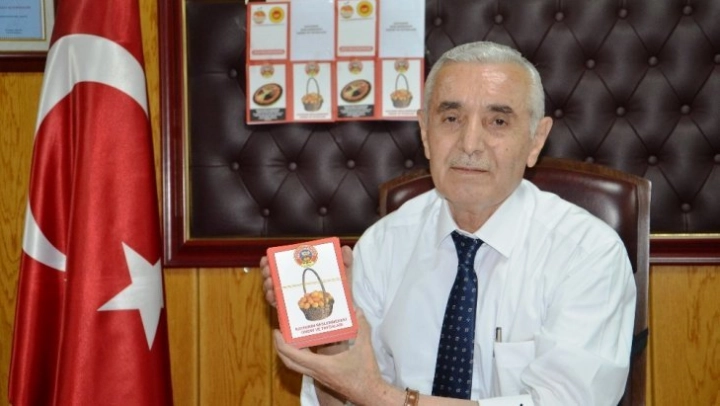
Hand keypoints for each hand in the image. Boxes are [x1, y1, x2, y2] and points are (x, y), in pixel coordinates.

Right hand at [260, 245, 353, 308]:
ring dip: (269, 285)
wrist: (346, 318)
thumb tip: (346, 248)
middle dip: (269, 271)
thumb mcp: (344, 276)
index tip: (267, 257)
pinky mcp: (293, 313)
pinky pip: (280, 306)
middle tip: (267, 269)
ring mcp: (294, 298)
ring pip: (276, 289)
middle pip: (278, 275)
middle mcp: (296, 283)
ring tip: (270, 283)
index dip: (275, 260)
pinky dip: (274, 300)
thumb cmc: (343, 293)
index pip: (287, 264)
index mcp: (306, 272)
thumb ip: (346, 262)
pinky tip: (273, 296)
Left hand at [273, 309, 389, 404]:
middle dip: (280, 348)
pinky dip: (300, 356)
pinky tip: (307, 346)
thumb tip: (357, 310)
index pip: (293, 355)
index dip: (281, 343)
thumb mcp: (364, 347)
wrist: (369, 393)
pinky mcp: (322, 377)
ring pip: (295, 366)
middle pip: (288, 362)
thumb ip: (362, 327)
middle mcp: (316, 372)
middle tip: (279, 333)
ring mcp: (318, 376)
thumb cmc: (365, 373)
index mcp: (321, 365)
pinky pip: (304, 367)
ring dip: (288, 353)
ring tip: (290, 337)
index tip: (277, 331)